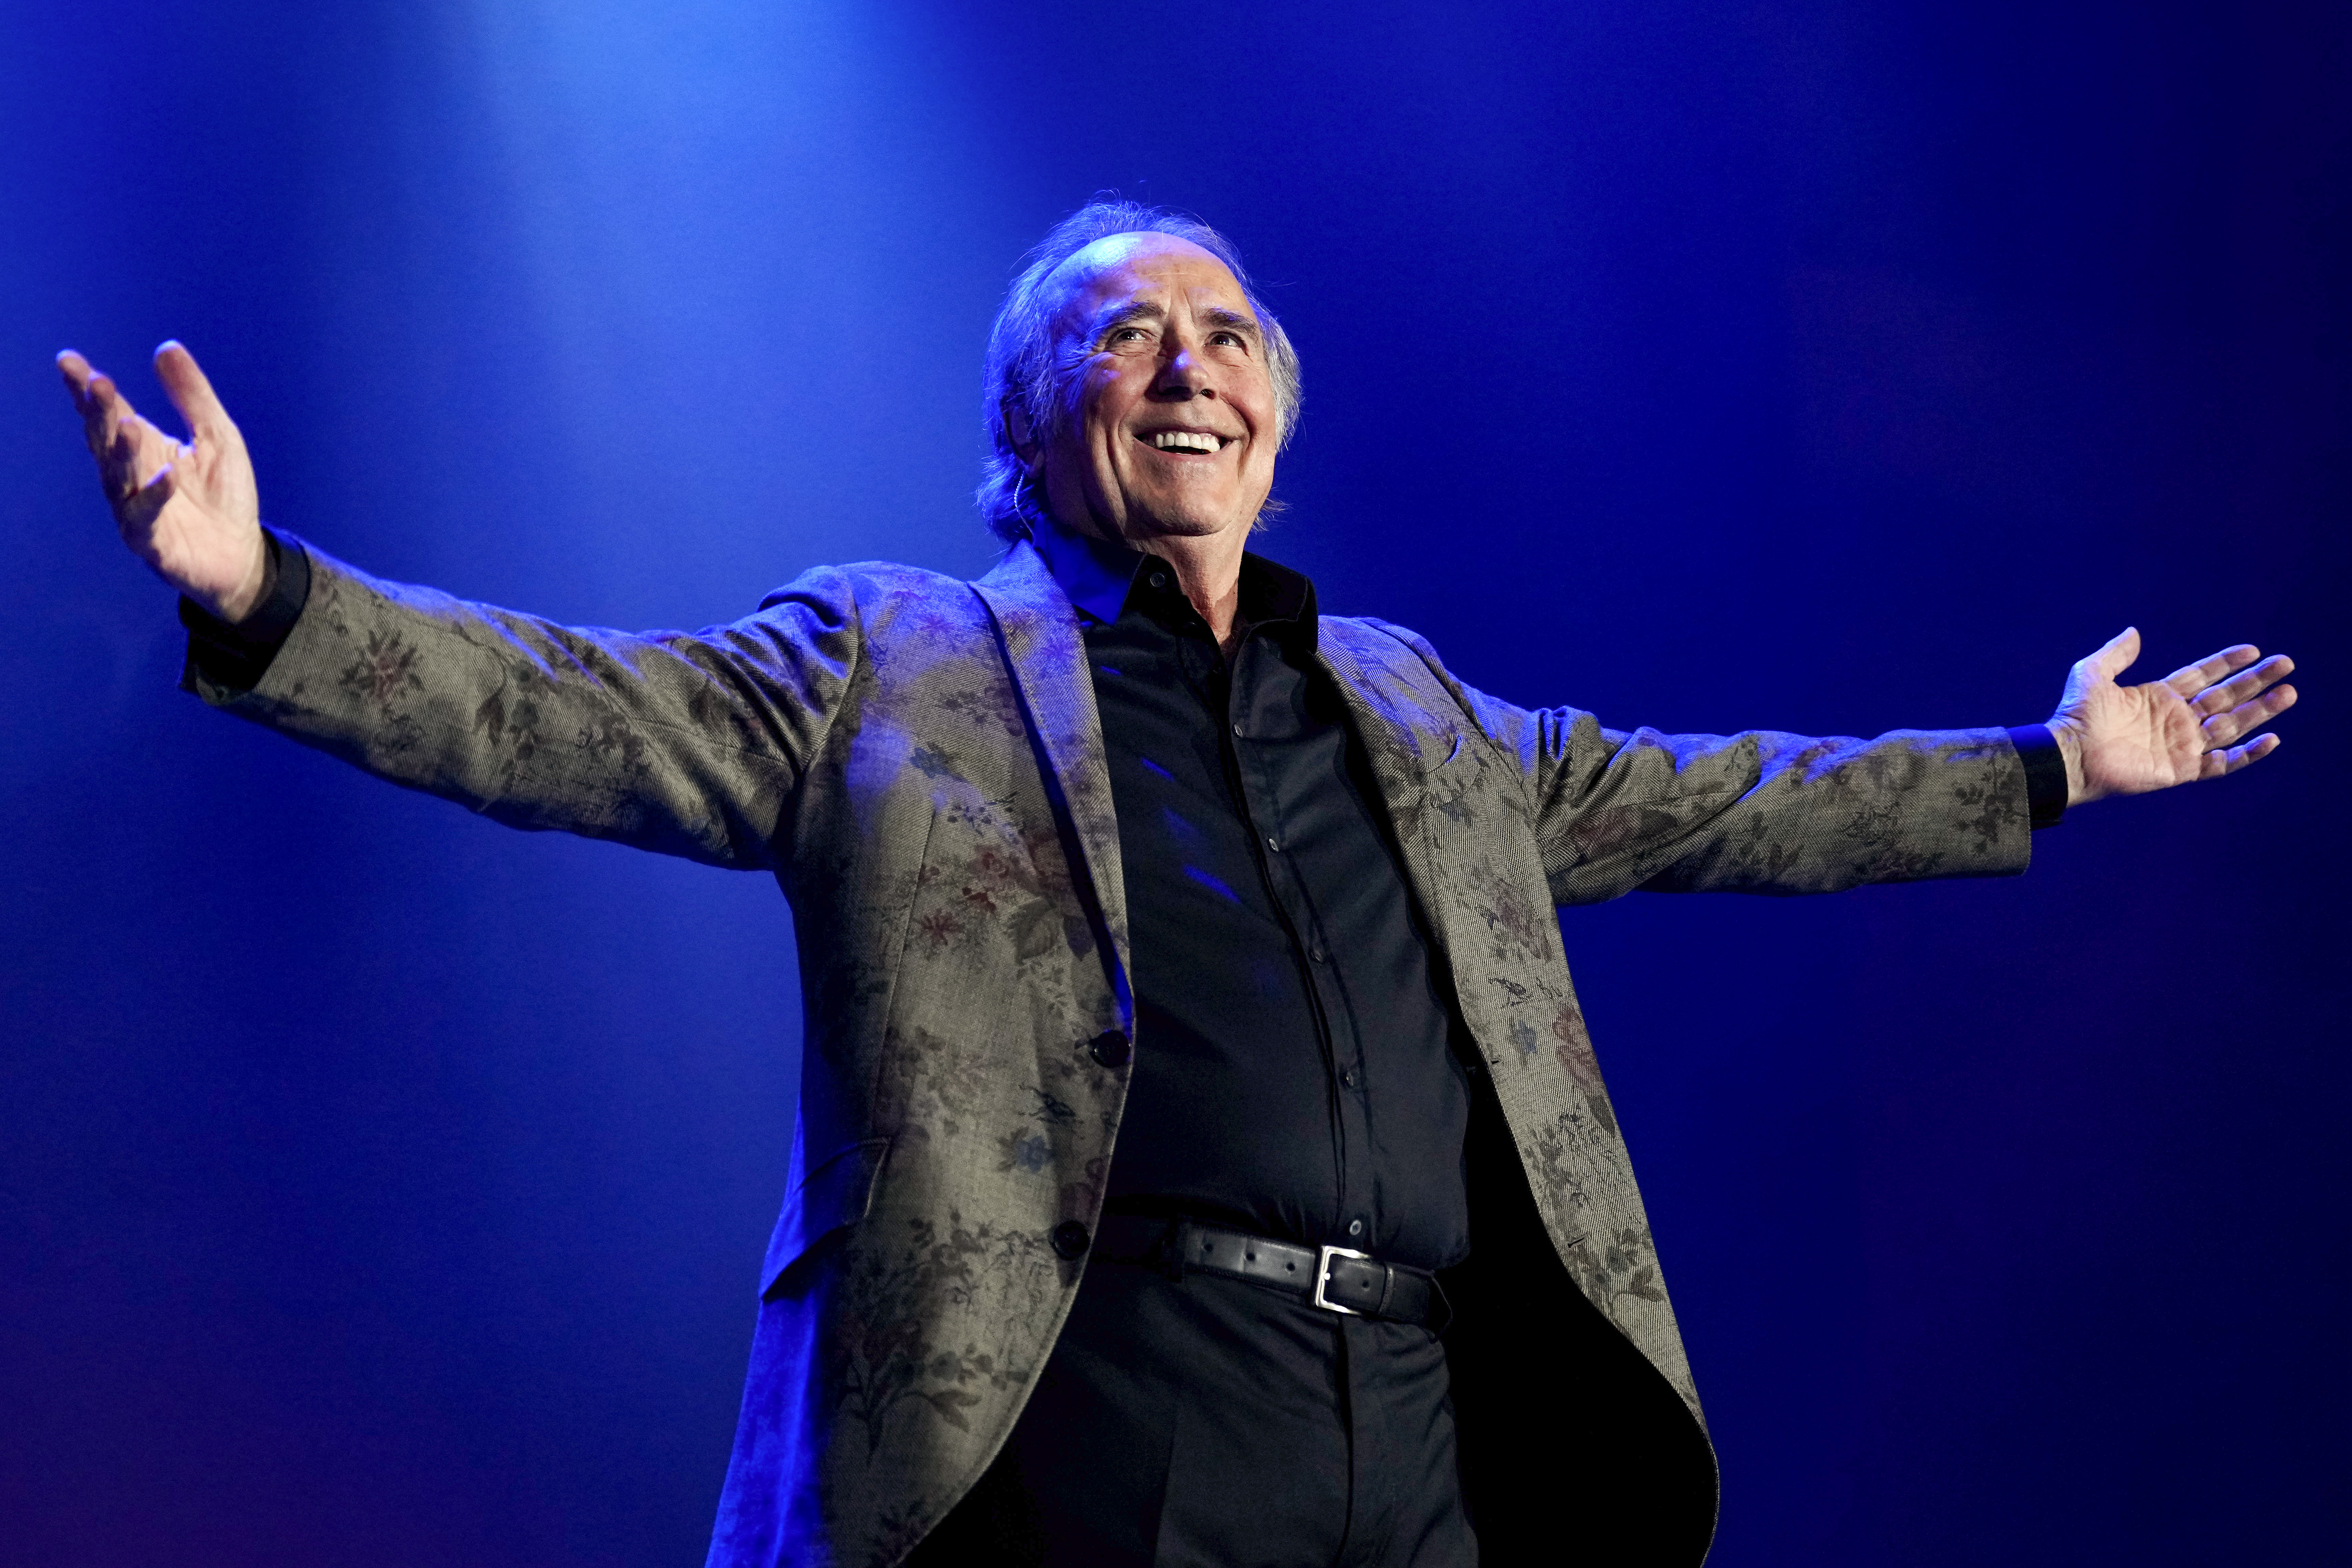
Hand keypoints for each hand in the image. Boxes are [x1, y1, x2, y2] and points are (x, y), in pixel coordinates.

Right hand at [57, 342, 266, 621]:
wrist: (242, 553)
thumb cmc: (225, 495)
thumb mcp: (218, 436)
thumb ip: (193, 396)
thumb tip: (166, 347)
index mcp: (142, 448)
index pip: (109, 413)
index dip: (87, 389)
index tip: (69, 361)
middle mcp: (130, 476)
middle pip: (105, 440)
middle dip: (98, 412)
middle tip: (96, 382)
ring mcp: (135, 509)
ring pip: (118, 476)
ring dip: (122, 450)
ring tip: (127, 423)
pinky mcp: (152, 541)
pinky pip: (147, 516)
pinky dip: (156, 495)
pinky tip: (167, 474)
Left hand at [2047, 629, 2295, 804]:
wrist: (2071, 755)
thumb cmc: (2077, 715)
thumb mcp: (2092, 673)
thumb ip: (2116, 653)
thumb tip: (2134, 631)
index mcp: (2159, 696)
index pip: (2203, 675)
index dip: (2227, 662)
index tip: (2253, 650)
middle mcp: (2176, 719)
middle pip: (2226, 697)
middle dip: (2256, 682)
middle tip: (2285, 665)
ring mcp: (2181, 745)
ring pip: (2231, 725)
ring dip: (2260, 711)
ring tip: (2288, 693)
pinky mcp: (2181, 769)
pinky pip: (2222, 763)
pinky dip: (2247, 754)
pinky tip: (2271, 739)